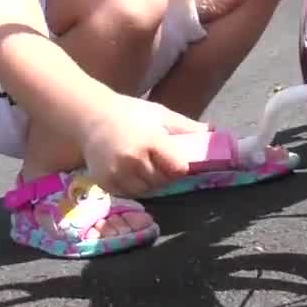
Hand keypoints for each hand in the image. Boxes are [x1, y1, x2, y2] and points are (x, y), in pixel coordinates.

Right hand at [77, 94, 209, 197]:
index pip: (178, 168)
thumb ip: (186, 127)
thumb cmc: (130, 113)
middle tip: (157, 161)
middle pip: (162, 181)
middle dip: (164, 174)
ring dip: (149, 182)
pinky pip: (128, 193)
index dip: (179, 166)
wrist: (91, 116)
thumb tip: (215, 132)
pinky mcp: (106, 182)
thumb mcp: (160, 114)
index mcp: (151, 141)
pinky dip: (132, 187)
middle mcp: (134, 159)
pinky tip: (129, 172)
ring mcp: (118, 173)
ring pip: (146, 190)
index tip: (174, 160)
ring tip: (143, 166)